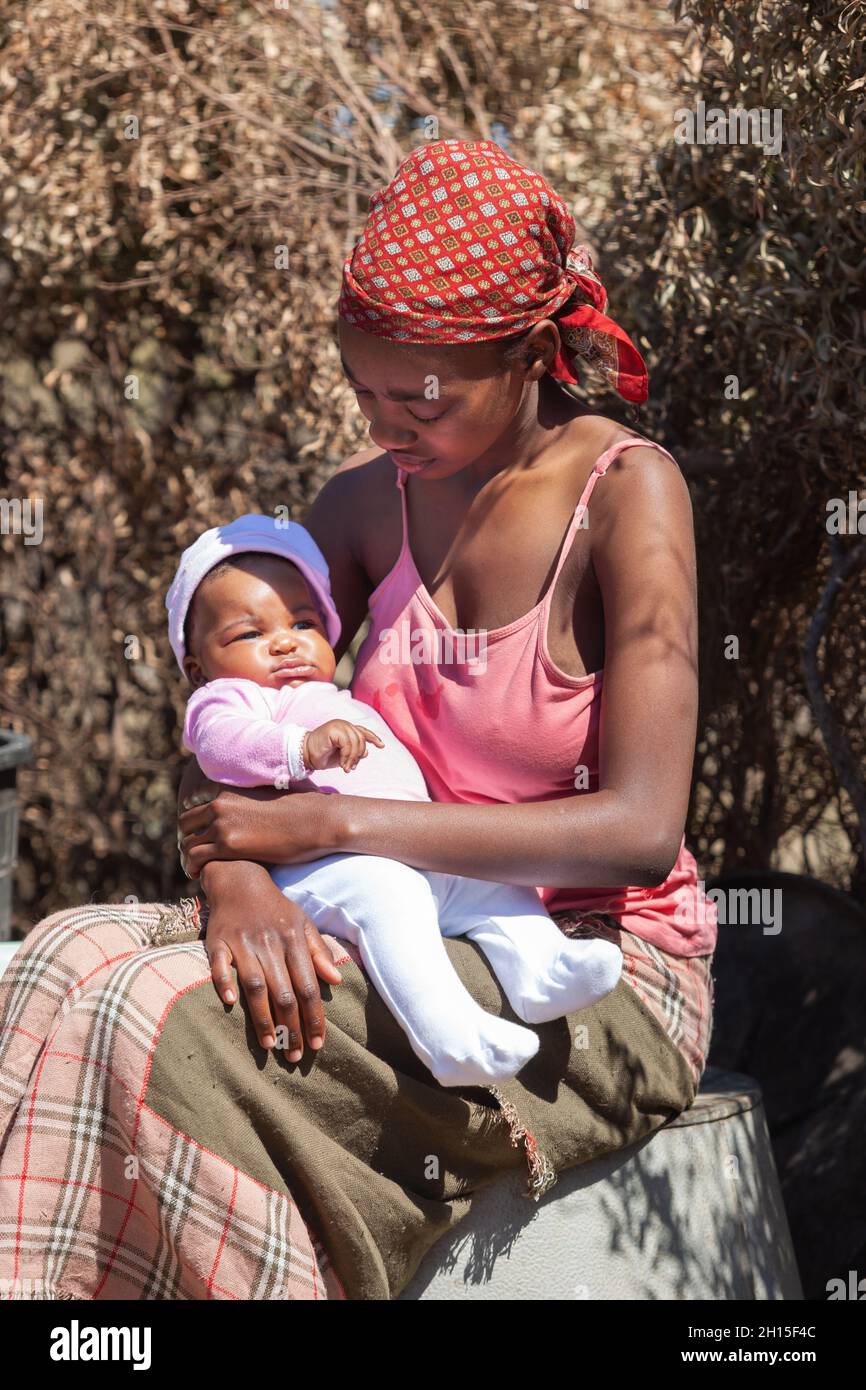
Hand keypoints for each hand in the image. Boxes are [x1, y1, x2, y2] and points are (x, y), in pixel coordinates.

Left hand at [179, 784, 341, 875]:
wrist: (315, 821)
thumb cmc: (301, 814)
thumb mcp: (267, 800)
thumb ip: (249, 804)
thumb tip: (250, 815)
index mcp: (229, 790)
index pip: (198, 807)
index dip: (197, 826)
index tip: (201, 839)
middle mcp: (220, 803)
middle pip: (185, 824)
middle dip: (188, 840)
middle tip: (196, 856)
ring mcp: (222, 823)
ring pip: (187, 843)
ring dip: (189, 858)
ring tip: (196, 870)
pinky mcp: (227, 844)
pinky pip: (195, 858)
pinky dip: (193, 868)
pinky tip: (201, 875)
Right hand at [201, 860, 342, 1058]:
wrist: (240, 879)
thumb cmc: (275, 909)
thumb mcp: (302, 923)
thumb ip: (318, 952)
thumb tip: (336, 980)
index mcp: (294, 941)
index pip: (308, 986)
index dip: (314, 1016)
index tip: (318, 1043)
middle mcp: (270, 944)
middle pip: (284, 992)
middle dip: (292, 1026)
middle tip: (295, 1056)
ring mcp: (243, 943)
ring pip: (256, 984)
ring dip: (263, 1016)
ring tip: (271, 1045)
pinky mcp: (218, 942)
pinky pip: (220, 965)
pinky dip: (224, 983)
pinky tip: (230, 1004)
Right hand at [302, 720, 384, 772]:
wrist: (306, 755)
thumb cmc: (323, 755)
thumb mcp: (343, 756)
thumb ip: (354, 752)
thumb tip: (367, 753)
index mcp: (347, 729)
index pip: (364, 732)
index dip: (374, 738)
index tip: (381, 746)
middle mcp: (344, 724)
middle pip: (361, 739)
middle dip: (358, 755)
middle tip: (350, 768)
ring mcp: (339, 725)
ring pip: (356, 742)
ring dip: (352, 758)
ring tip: (345, 768)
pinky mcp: (334, 729)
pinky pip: (347, 743)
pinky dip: (346, 756)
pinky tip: (341, 763)